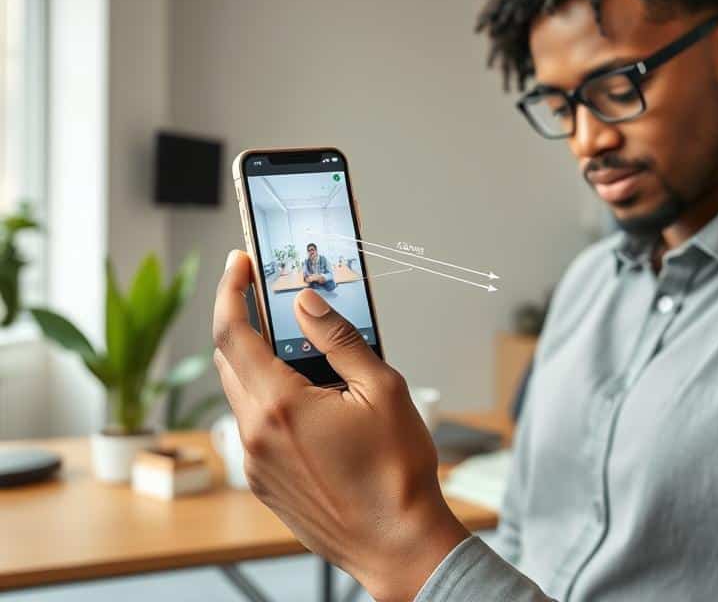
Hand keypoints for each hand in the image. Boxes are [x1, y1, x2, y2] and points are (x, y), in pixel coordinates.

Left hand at [213, 250, 468, 601]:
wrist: (397, 544)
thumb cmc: (397, 471)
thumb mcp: (381, 390)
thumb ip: (339, 339)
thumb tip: (307, 303)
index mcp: (280, 405)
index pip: (233, 332)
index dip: (231, 290)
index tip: (239, 263)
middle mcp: (255, 434)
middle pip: (230, 360)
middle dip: (246, 324)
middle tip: (277, 303)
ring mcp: (255, 462)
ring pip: (240, 394)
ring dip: (259, 363)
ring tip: (302, 353)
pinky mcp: (264, 482)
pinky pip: (254, 426)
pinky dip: (270, 400)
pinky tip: (311, 401)